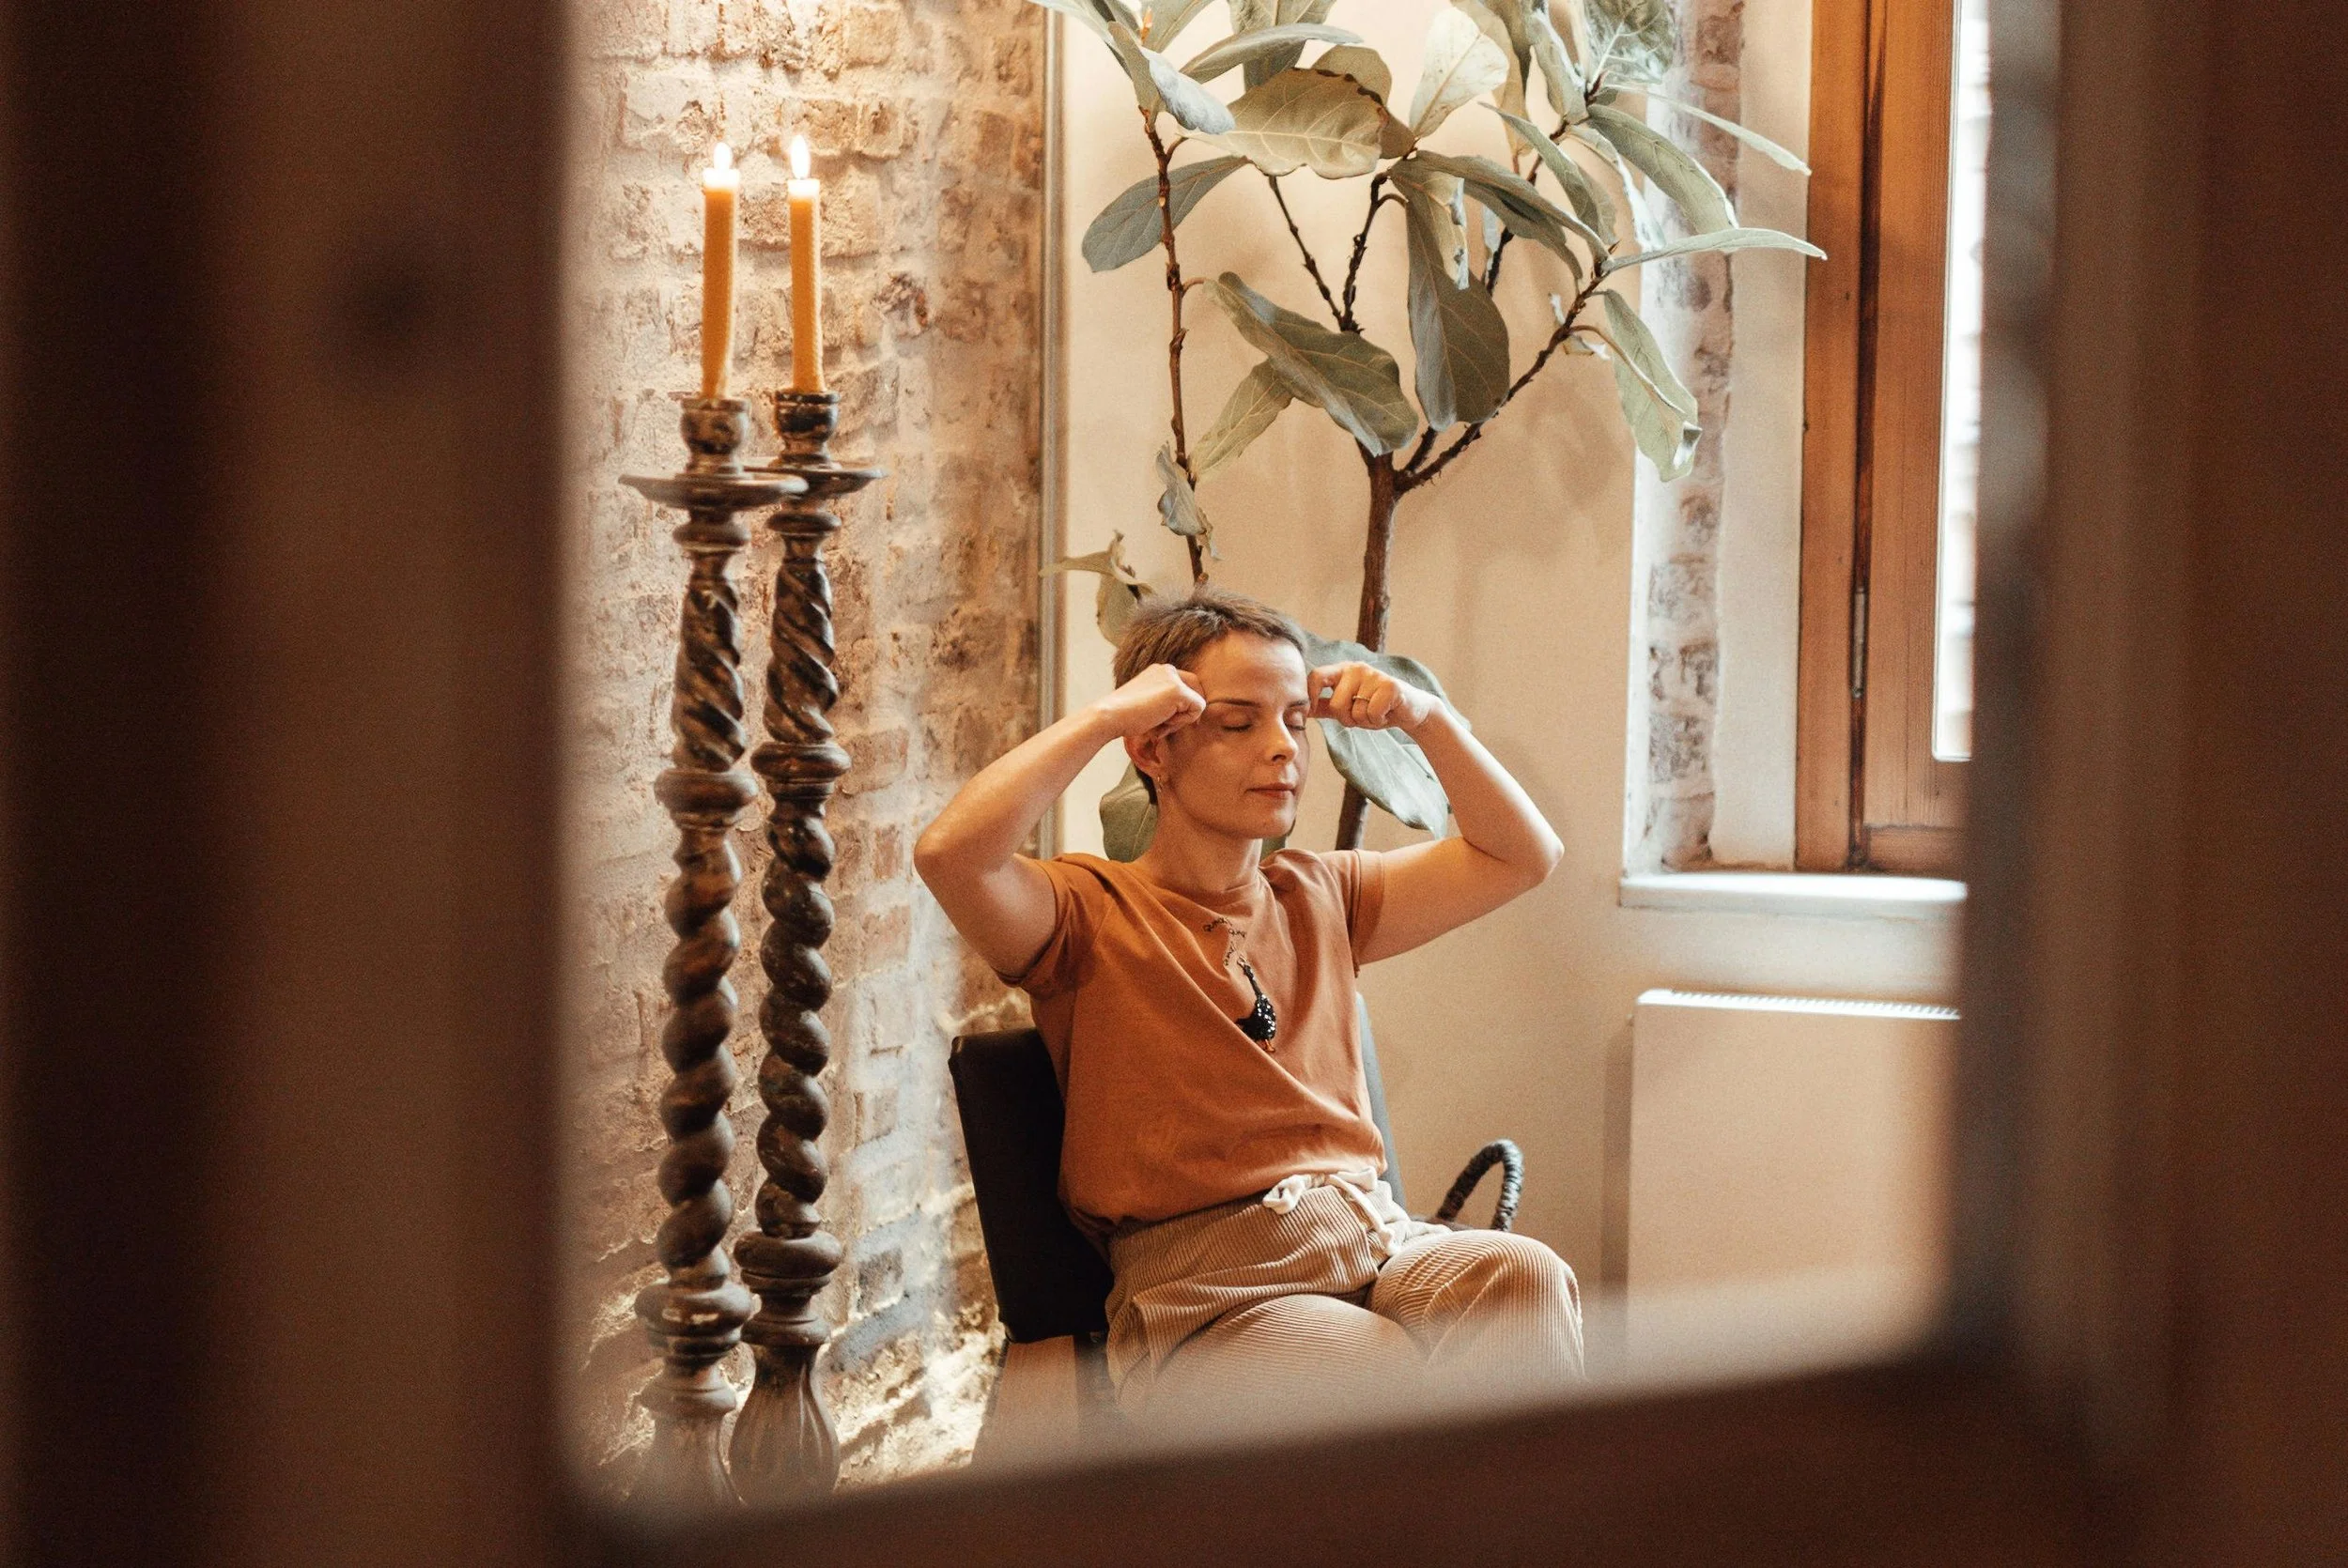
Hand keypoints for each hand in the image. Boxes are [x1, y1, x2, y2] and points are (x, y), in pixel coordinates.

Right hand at [1093, 662, 1206, 740]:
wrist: (1110, 715)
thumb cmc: (1125, 716)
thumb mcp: (1148, 702)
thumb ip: (1165, 702)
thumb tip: (1191, 713)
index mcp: (1159, 671)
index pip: (1186, 686)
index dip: (1182, 707)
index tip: (1165, 723)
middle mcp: (1167, 670)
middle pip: (1196, 690)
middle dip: (1186, 711)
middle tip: (1166, 726)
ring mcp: (1173, 678)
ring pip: (1197, 701)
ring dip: (1181, 719)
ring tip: (1159, 724)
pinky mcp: (1178, 691)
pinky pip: (1198, 709)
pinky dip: (1182, 721)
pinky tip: (1162, 722)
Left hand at [1309, 661, 1438, 734]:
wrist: (1410, 710)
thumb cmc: (1376, 707)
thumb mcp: (1347, 706)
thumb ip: (1324, 706)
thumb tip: (1299, 710)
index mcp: (1342, 671)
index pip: (1315, 676)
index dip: (1309, 696)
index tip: (1309, 714)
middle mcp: (1356, 668)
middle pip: (1336, 704)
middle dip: (1347, 720)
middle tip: (1362, 716)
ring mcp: (1373, 675)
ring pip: (1355, 712)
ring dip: (1366, 721)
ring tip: (1377, 713)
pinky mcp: (1390, 685)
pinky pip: (1372, 713)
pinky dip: (1378, 720)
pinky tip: (1387, 713)